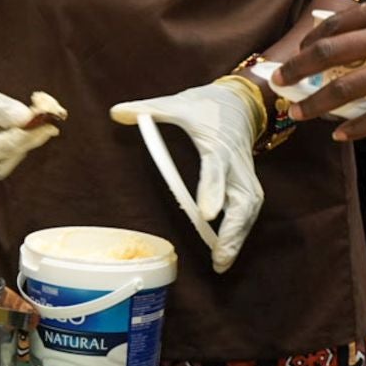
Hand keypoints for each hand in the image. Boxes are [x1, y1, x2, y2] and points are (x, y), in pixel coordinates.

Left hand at [111, 81, 262, 272]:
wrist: (240, 103)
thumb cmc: (206, 106)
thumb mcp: (177, 103)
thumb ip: (148, 109)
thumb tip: (116, 112)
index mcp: (217, 143)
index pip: (217, 168)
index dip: (213, 190)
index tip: (207, 214)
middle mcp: (236, 162)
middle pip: (242, 199)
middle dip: (233, 229)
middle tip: (218, 256)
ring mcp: (246, 174)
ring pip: (249, 209)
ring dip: (238, 237)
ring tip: (221, 262)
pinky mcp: (249, 183)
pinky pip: (249, 211)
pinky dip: (240, 232)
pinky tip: (227, 251)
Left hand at [273, 0, 365, 139]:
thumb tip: (347, 29)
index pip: (339, 23)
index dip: (312, 40)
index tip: (297, 52)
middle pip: (332, 53)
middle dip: (298, 69)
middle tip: (278, 81)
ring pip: (348, 87)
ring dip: (318, 103)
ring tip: (298, 112)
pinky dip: (357, 126)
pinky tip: (341, 134)